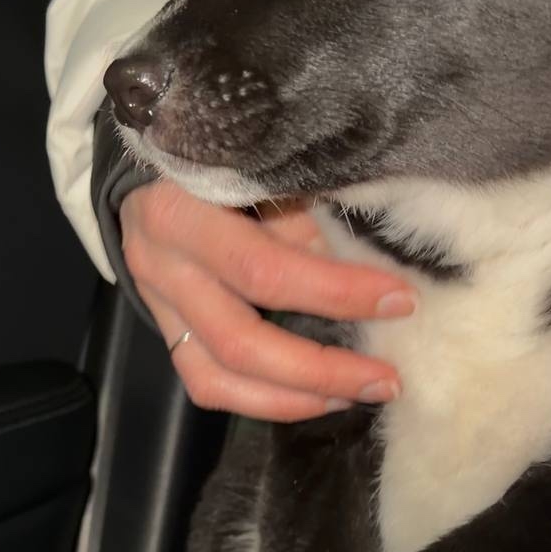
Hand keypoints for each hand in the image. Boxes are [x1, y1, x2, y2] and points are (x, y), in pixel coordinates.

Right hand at [120, 181, 414, 421]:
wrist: (150, 162)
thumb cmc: (221, 151)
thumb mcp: (261, 166)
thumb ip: (304, 211)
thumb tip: (368, 267)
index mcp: (181, 211)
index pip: (264, 268)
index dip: (335, 291)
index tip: (399, 299)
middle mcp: (160, 264)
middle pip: (241, 339)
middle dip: (322, 366)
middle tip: (387, 376)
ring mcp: (155, 302)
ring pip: (218, 376)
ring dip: (295, 396)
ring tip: (356, 393)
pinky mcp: (162, 328)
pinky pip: (205, 382)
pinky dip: (262, 400)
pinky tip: (314, 396)